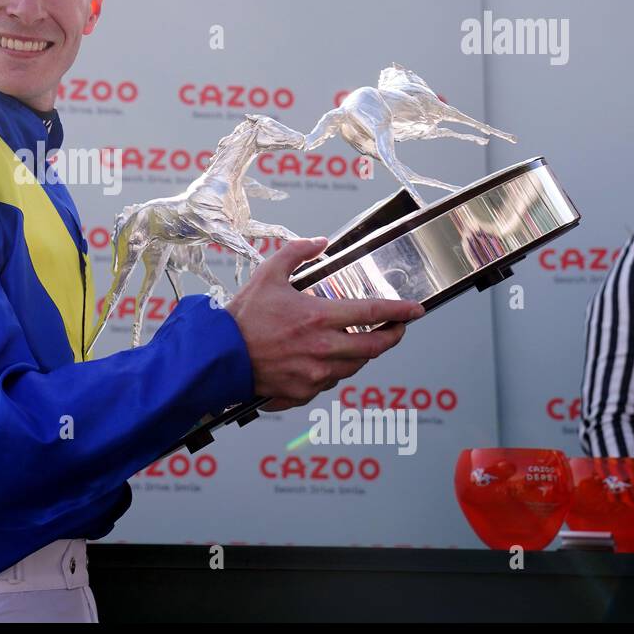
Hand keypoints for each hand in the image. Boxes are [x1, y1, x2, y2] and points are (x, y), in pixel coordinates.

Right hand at [225, 236, 424, 410]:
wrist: (219, 355)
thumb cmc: (242, 318)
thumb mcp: (268, 274)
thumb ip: (296, 253)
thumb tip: (319, 242)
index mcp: (318, 317)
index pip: (372, 313)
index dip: (399, 311)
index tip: (415, 310)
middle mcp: (323, 348)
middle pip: (374, 346)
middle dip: (392, 337)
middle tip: (397, 329)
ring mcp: (314, 373)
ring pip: (355, 366)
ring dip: (364, 353)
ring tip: (362, 342)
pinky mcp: (303, 391)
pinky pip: (330, 382)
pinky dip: (335, 370)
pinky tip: (328, 360)